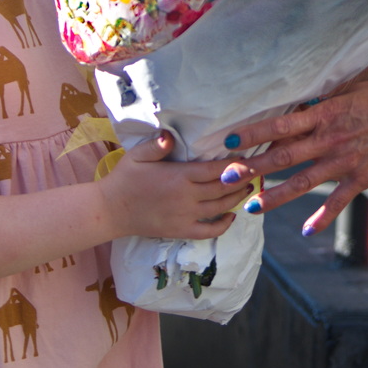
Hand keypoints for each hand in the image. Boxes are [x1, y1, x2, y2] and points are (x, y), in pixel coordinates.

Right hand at [100, 131, 243, 242]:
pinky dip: (224, 225)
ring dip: (237, 198)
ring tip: (248, 187)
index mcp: (179, 176)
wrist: (111, 210)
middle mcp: (186, 197)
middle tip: (257, 171)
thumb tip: (170, 136)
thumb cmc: (124, 178)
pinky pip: (209, 231)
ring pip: (220, 207)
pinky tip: (232, 216)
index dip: (234, 164)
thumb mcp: (137, 155)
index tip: (248, 158)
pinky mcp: (181, 230)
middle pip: (223, 188)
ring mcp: (185, 216)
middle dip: (243, 179)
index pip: (215, 169)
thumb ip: (156, 145)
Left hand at [224, 52, 367, 232]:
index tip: (229, 140)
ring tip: (252, 207)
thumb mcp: (349, 91)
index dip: (253, 133)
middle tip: (225, 179)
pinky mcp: (363, 177)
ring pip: (302, 182)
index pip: (280, 124)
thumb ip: (321, 103)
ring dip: (275, 196)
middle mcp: (330, 138)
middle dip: (252, 169)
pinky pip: (338, 201)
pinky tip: (306, 229)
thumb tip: (295, 108)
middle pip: (282, 156)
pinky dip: (322, 216)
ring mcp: (346, 160)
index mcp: (325, 113)